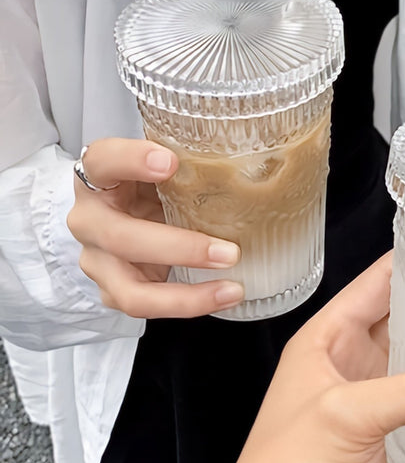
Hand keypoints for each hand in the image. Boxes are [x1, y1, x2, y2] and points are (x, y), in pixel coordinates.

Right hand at [67, 138, 243, 317]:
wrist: (129, 210)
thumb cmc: (153, 183)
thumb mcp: (167, 164)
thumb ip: (192, 160)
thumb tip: (256, 157)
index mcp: (99, 176)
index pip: (103, 161)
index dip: (132, 160)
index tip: (170, 162)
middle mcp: (90, 219)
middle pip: (120, 237)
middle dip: (178, 248)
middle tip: (229, 252)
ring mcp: (98, 260)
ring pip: (130, 289)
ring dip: (185, 295)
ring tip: (232, 288)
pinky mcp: (114, 289)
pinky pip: (147, 306)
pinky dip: (188, 304)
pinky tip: (224, 295)